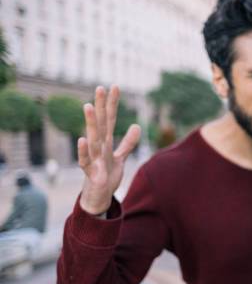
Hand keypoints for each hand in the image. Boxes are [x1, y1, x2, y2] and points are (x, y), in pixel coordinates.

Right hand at [78, 85, 140, 214]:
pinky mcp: (91, 172)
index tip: (114, 86)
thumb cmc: (107, 175)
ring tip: (89, 107)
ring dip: (91, 123)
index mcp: (106, 142)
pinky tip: (82, 139)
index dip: (112, 104)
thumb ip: (128, 143)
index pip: (110, 119)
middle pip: (101, 124)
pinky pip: (85, 160)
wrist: (98, 196)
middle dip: (101, 107)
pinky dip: (83, 151)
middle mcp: (99, 147)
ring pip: (93, 138)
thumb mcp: (120, 157)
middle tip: (100, 87)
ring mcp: (93, 158)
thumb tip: (137, 126)